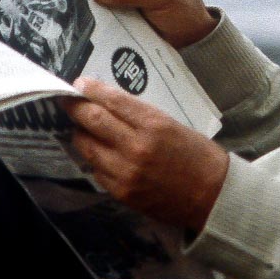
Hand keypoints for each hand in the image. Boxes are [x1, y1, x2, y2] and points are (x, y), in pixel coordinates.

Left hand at [62, 77, 228, 231]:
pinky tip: (95, 150)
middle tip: (67, 99)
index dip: (92, 90)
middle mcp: (136, 147)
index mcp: (154, 125)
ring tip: (78, 125)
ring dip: (79, 133)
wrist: (213, 195)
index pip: (113, 101)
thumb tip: (110, 104)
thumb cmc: (198, 155)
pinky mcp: (122, 192)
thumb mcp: (173, 124)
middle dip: (75, 107)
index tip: (81, 83)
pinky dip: (93, 157)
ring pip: (88, 146)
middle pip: (93, 121)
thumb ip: (140, 116)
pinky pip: (96, 170)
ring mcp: (126, 172)